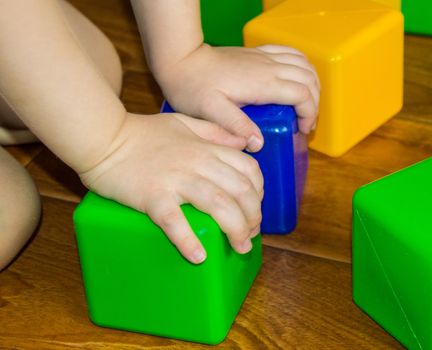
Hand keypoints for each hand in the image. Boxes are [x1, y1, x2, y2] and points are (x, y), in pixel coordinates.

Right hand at [79, 112, 263, 263]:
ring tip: (239, 247)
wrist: (102, 136)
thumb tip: (245, 143)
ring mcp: (176, 180)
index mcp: (207, 148)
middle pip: (240, 191)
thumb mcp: (185, 123)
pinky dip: (189, 241)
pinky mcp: (153, 196)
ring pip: (219, 205)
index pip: (248, 169)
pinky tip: (198, 256)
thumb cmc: (143, 132)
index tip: (255, 209)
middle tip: (250, 235)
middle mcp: (198, 163)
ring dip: (236, 230)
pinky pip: (176, 221)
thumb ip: (215, 131)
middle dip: (253, 217)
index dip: (259, 192)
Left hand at [155, 44, 319, 151]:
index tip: (302, 131)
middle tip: (305, 123)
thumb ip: (237, 126)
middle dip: (315, 102)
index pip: (303, 95)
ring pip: (305, 65)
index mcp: (263, 83)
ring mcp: (265, 57)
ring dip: (313, 84)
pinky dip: (303, 65)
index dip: (310, 114)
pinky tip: (299, 77)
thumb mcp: (211, 112)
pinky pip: (291, 52)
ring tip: (306, 104)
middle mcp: (269, 67)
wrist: (181, 60)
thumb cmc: (193, 87)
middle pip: (309, 80)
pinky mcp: (259, 53)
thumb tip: (259, 144)